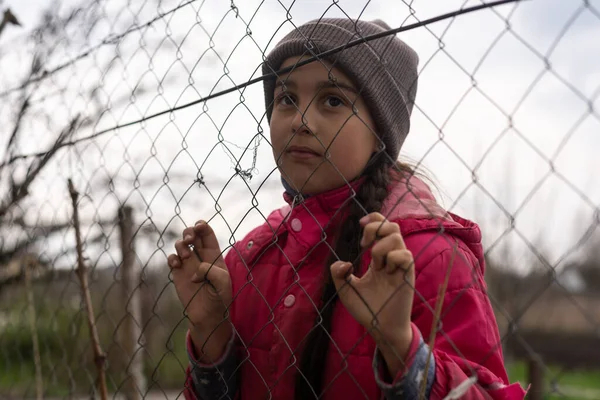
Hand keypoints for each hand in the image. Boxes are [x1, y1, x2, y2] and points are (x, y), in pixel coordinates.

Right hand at [167, 221, 232, 358]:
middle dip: (189, 232)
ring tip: (185, 257)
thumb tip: (195, 268)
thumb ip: (211, 270)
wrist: (208, 315)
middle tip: (189, 240)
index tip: (198, 227)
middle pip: (192, 234)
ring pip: (180, 244)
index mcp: (214, 255)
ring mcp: (188, 264)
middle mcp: (200, 257)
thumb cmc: (219, 298)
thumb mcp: (223, 283)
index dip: (202, 226)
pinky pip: (171, 259)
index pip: (207, 233)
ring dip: (180, 245)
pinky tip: (177, 266)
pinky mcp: (178, 273)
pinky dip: (172, 258)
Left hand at [330, 212, 414, 363]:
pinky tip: (386, 271)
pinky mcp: (408, 275)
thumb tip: (343, 263)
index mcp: (378, 257)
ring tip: (376, 266)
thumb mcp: (345, 291)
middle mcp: (391, 258)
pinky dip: (393, 258)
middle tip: (364, 245)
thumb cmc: (366, 309)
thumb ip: (338, 274)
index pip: (382, 226)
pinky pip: (405, 255)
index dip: (373, 219)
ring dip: (380, 248)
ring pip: (397, 238)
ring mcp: (400, 266)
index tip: (360, 224)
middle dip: (375, 228)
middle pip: (392, 226)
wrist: (380, 329)